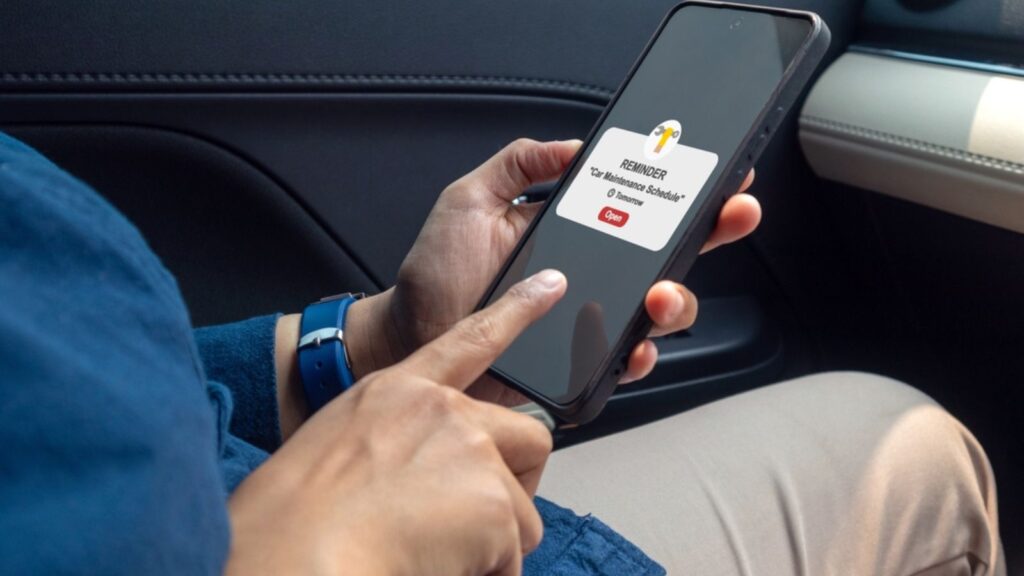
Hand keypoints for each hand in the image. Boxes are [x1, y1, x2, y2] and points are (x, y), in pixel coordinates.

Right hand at [229, 270, 566, 575]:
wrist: (293, 556)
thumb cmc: (288, 521)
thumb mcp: (331, 453)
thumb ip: (389, 448)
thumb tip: (411, 485)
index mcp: (395, 394)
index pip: (468, 341)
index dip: (516, 311)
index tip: (551, 285)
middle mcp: (442, 412)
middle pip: (527, 437)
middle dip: (517, 486)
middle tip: (480, 524)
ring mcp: (472, 452)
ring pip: (522, 512)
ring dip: (492, 546)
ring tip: (432, 556)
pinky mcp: (493, 501)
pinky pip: (510, 558)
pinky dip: (485, 574)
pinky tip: (433, 568)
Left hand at [344, 139, 760, 404]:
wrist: (411, 335)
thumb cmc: (437, 273)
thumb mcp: (470, 199)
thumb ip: (518, 163)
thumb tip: (571, 145)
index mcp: (574, 233)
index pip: (642, 210)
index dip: (685, 195)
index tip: (719, 174)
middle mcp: (592, 276)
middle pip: (670, 257)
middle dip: (712, 234)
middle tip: (733, 214)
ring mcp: (591, 320)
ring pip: (661, 312)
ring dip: (679, 300)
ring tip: (661, 293)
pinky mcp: (580, 363)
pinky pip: (627, 361)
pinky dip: (641, 355)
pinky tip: (637, 343)